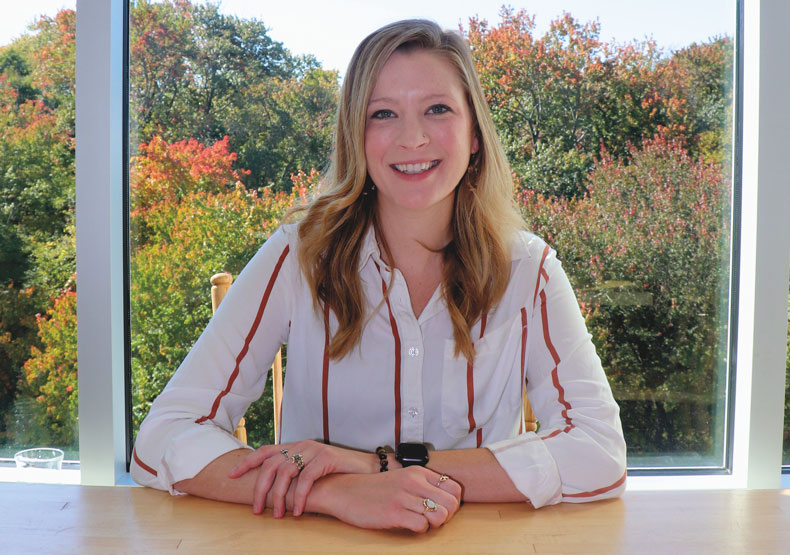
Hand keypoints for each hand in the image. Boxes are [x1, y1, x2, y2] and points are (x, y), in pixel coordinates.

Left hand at [228, 440, 374, 516]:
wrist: (366, 469)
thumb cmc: (337, 474)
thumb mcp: (311, 470)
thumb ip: (294, 474)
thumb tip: (272, 492)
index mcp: (295, 447)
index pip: (265, 451)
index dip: (247, 462)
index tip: (231, 475)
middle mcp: (302, 445)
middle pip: (271, 464)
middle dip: (260, 488)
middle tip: (256, 510)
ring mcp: (314, 450)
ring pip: (285, 472)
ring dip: (279, 496)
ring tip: (278, 515)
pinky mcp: (326, 459)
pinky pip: (306, 479)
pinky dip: (299, 496)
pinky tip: (297, 511)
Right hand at [315, 466, 461, 531]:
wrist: (344, 491)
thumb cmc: (374, 489)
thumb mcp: (401, 478)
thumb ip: (422, 485)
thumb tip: (446, 500)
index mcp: (417, 472)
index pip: (454, 487)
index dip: (453, 503)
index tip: (442, 509)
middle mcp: (413, 482)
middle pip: (452, 503)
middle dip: (447, 516)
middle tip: (433, 519)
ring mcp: (404, 497)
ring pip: (441, 515)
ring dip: (434, 524)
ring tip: (421, 522)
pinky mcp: (394, 513)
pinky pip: (422, 525)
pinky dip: (419, 529)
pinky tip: (409, 525)